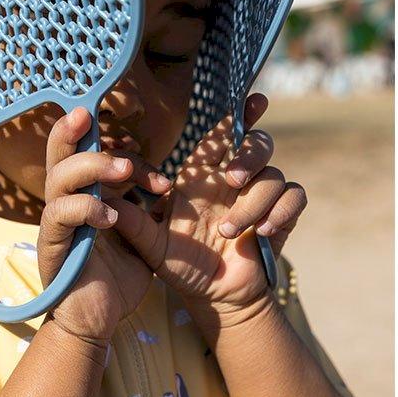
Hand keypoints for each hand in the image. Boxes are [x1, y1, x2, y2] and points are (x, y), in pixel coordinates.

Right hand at [37, 107, 171, 342]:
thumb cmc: (116, 279)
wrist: (97, 322)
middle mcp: (65, 202)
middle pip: (59, 153)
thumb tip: (167, 185)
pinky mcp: (51, 245)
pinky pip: (61, 214)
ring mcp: (55, 222)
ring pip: (59, 177)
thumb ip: (146, 210)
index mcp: (85, 196)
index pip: (93, 157)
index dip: (127, 157)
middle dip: (72, 130)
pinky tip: (112, 216)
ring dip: (91, 166)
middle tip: (89, 114)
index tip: (163, 180)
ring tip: (124, 170)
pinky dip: (87, 208)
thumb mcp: (139, 237)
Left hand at [108, 93, 307, 320]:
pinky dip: (281, 211)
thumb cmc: (180, 265)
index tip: (253, 100)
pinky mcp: (280, 217)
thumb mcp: (150, 245)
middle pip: (257, 144)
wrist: (212, 297)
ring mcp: (259, 198)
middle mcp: (233, 181)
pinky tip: (262, 233)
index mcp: (203, 176)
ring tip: (229, 232)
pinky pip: (294, 197)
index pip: (223, 135)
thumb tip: (103, 195)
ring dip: (253, 203)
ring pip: (273, 174)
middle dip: (248, 156)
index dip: (240, 114)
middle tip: (231, 181)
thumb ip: (131, 221)